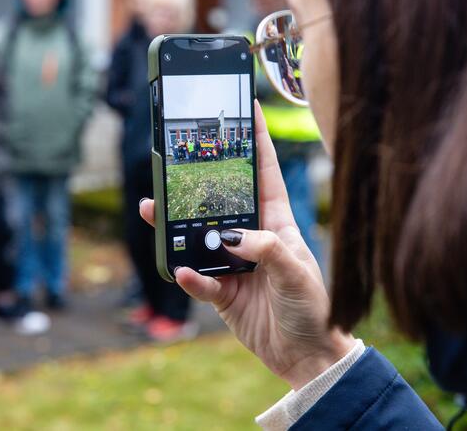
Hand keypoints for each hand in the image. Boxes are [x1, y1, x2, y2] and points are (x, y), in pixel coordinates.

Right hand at [140, 100, 356, 389]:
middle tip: (171, 164)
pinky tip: (180, 270)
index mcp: (277, 224)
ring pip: (199, 238)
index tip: (247, 110)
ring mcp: (235, 266)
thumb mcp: (296, 270)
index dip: (256, 142)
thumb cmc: (314, 308)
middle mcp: (254, 239)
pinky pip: (198, 280)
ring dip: (176, 227)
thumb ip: (265, 248)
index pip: (264, 175)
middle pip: (219, 203)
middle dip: (196, 183)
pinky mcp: (223, 294)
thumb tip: (228, 236)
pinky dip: (188, 276)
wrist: (308, 356)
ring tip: (153, 210)